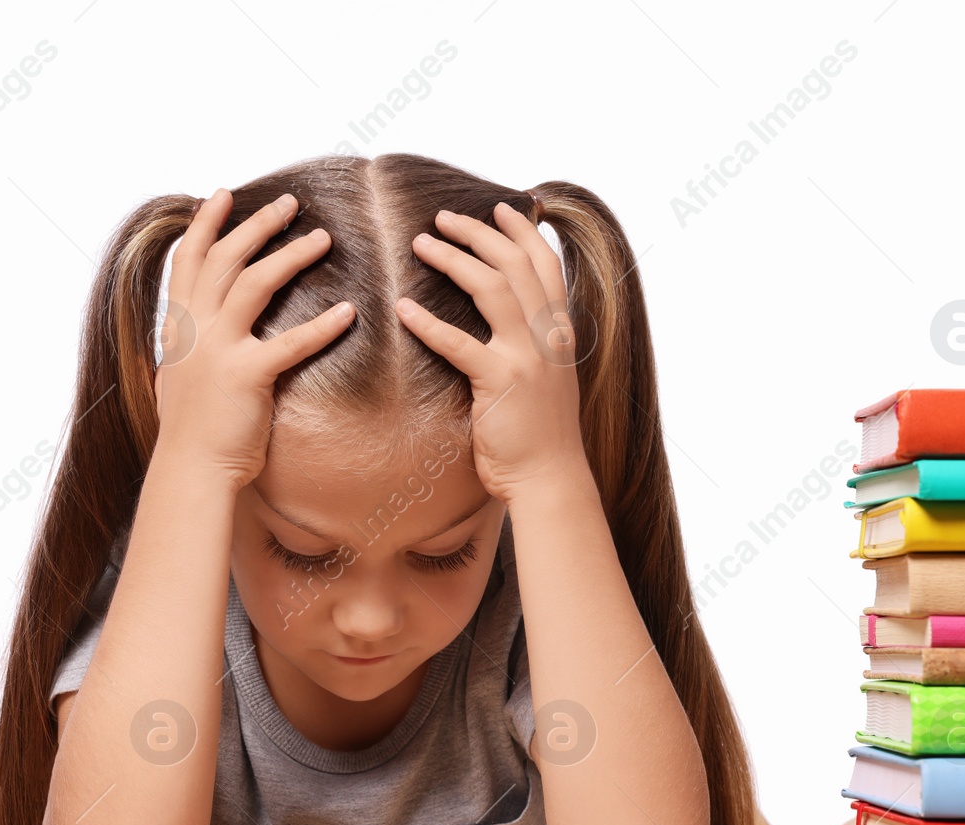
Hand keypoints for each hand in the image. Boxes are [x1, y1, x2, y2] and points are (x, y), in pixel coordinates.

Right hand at [154, 188, 353, 488]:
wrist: (189, 470)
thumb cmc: (191, 430)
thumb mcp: (177, 375)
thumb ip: (185, 346)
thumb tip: (189, 329)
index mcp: (179, 326)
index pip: (187, 260)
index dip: (204, 224)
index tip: (222, 194)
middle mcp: (195, 329)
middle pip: (225, 258)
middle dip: (257, 224)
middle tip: (290, 202)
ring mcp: (218, 350)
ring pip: (253, 283)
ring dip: (290, 255)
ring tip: (323, 237)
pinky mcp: (246, 377)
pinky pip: (290, 343)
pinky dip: (322, 325)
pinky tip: (349, 311)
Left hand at [395, 202, 587, 504]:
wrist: (550, 478)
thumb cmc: (541, 432)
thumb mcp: (547, 376)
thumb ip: (532, 342)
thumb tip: (508, 317)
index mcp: (561, 330)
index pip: (546, 263)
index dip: (523, 231)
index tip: (499, 207)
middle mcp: (548, 335)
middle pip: (514, 263)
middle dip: (477, 233)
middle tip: (440, 218)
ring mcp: (527, 357)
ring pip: (491, 288)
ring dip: (452, 259)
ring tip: (420, 244)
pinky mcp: (499, 383)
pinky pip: (458, 343)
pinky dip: (427, 322)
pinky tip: (402, 308)